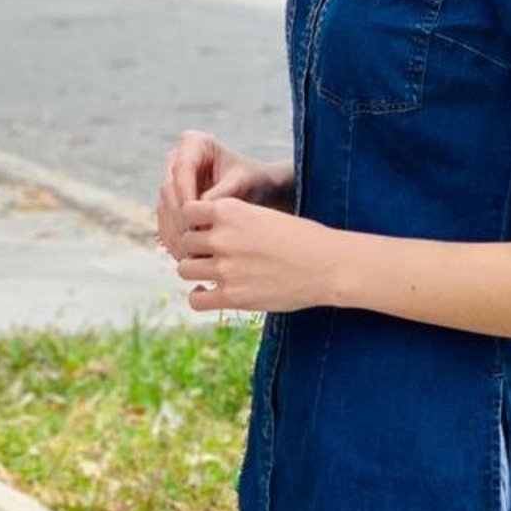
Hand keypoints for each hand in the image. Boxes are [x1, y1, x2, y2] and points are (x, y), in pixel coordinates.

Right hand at [155, 131, 292, 257]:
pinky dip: (173, 239)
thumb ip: (222, 193)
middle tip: (191, 244)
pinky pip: (165, 221)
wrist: (256, 190)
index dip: (187, 195)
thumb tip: (200, 210)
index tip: (197, 222)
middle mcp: (177, 158)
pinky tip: (185, 257)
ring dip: (174, 232)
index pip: (182, 168)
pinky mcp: (170, 202)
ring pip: (164, 207)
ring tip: (188, 255)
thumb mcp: (242, 182)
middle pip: (169, 189)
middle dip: (179, 218)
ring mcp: (171, 180)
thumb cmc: (253, 180)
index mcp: (194, 143)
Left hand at [172, 196, 344, 314]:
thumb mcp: (261, 213)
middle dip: (194, 248)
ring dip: (194, 271)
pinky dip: (198, 297)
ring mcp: (225, 268)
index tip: (203, 229)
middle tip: (207, 254)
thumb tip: (202, 227)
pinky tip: (209, 293)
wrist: (327, 265)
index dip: (192, 221)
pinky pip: (195, 300)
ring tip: (209, 272)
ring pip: (184, 269)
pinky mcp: (232, 296)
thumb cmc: (298, 237)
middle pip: (184, 241)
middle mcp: (222, 237)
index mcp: (229, 210)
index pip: (187, 211)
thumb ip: (231, 219)